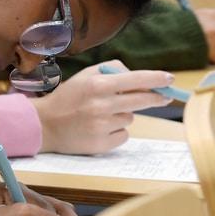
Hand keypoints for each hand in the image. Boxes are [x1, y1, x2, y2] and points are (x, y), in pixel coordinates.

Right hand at [31, 61, 175, 154]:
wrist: (44, 125)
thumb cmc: (67, 97)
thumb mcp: (85, 76)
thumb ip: (113, 71)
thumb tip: (141, 79)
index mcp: (98, 85)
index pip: (136, 79)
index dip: (156, 79)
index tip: (170, 79)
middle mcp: (101, 105)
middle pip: (142, 100)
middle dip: (156, 98)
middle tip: (163, 97)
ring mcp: (102, 126)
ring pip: (130, 118)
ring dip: (123, 115)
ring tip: (101, 115)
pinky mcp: (101, 144)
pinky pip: (123, 135)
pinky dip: (116, 131)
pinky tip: (99, 128)